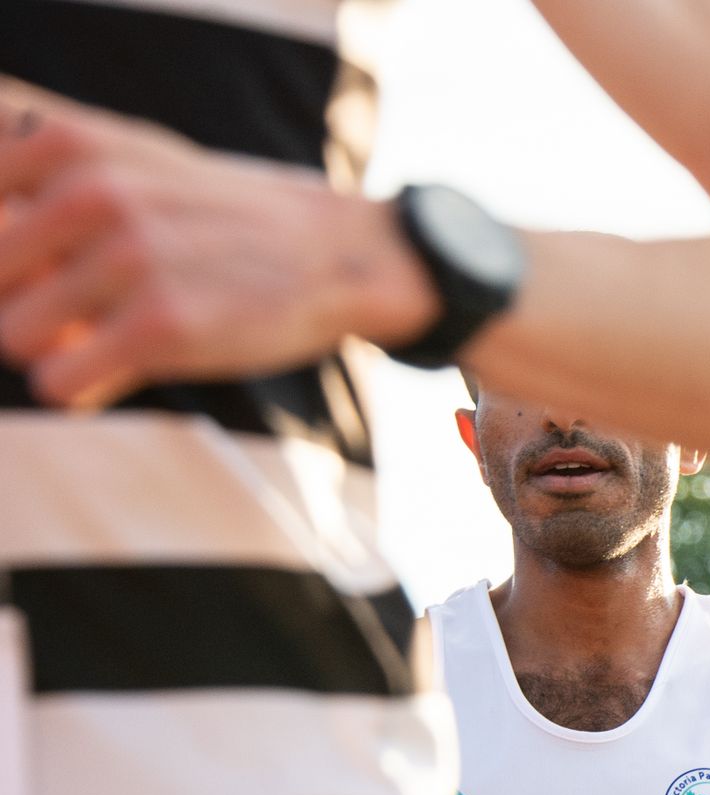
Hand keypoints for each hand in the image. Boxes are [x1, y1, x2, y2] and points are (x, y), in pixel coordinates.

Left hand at [0, 77, 434, 409]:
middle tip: (79, 307)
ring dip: (51, 349)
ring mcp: (129, 260)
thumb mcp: (120, 160)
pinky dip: (80, 387)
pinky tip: (119, 367)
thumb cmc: (213, 217)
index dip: (10, 257)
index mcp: (69, 145)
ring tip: (102, 335)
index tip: (47, 265)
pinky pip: (58, 385)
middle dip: (21, 304)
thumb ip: (31, 180)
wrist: (332, 254)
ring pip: (12, 336)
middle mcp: (91, 193)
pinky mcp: (162, 328)